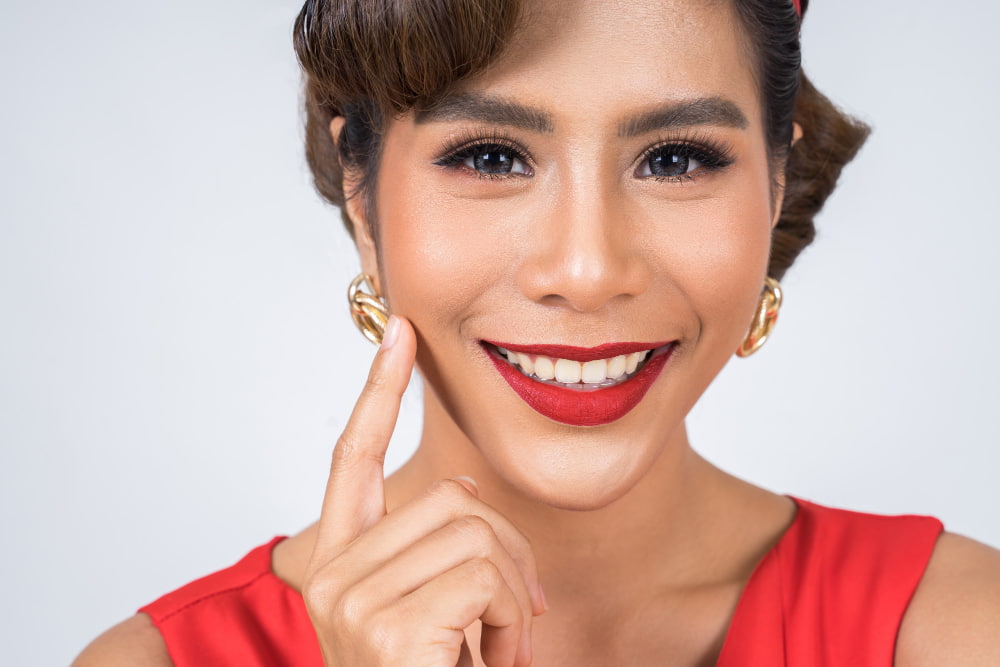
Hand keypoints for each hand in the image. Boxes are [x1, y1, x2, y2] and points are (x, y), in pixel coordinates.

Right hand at [302, 315, 545, 665]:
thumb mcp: (433, 613)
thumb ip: (433, 550)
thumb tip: (460, 492)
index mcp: (337, 564)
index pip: (351, 458)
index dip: (376, 392)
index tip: (399, 333)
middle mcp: (328, 575)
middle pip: (451, 497)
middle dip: (504, 552)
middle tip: (506, 620)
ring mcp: (352, 599)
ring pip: (476, 531)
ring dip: (511, 595)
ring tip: (492, 651)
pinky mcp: (390, 622)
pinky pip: (489, 573)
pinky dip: (514, 619)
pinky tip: (490, 662)